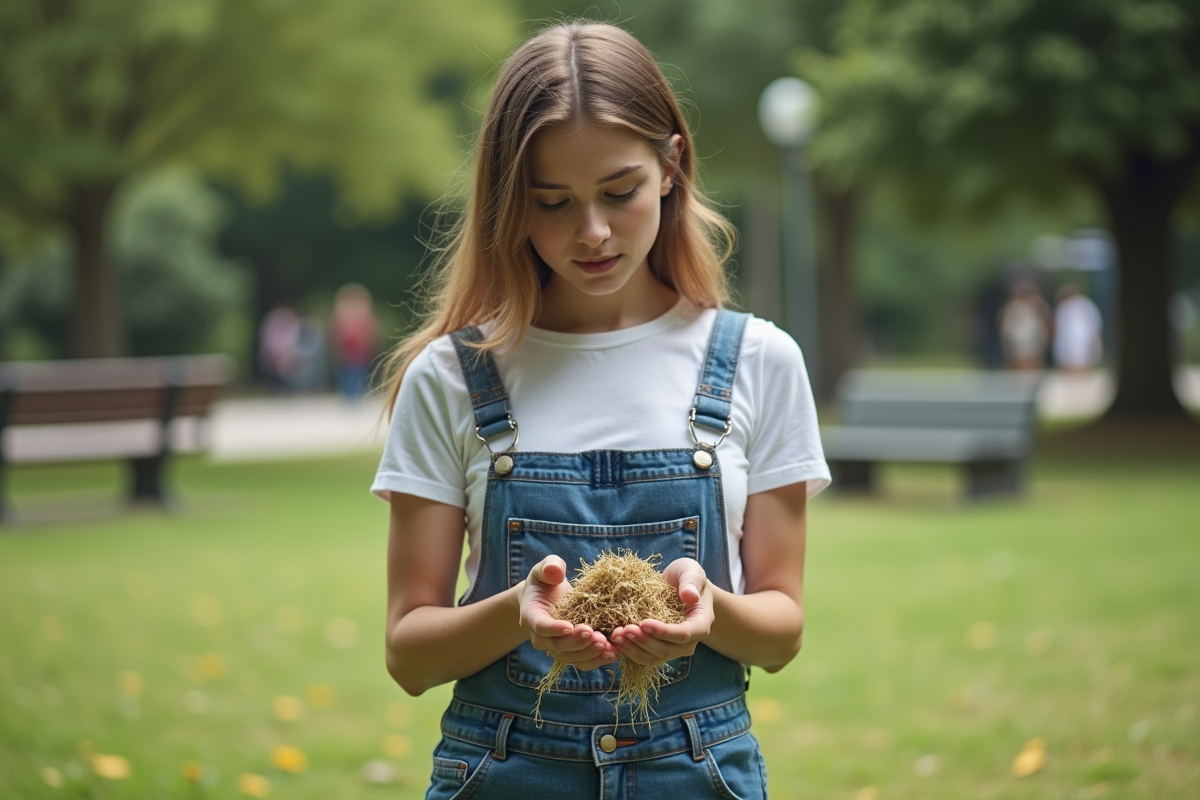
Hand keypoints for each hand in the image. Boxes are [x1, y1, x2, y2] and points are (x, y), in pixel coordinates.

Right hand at [518, 555, 617, 670]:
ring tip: (607, 644)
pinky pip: (582, 662)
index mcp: (531, 616)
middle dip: (577, 642)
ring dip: (589, 653)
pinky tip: (613, 653)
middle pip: (557, 646)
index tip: (569, 626)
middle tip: (596, 636)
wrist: (547, 598)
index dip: (554, 629)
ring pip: (571, 657)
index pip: (541, 626)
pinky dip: (597, 660)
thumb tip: (555, 572)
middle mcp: (542, 637)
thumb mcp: (544, 569)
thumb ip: (548, 567)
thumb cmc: (545, 581)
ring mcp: (557, 646)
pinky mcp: (572, 651)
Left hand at [610, 557, 713, 665]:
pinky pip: (644, 657)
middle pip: (666, 650)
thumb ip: (691, 581)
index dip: (663, 632)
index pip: (683, 634)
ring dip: (633, 649)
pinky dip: (629, 651)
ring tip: (615, 636)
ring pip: (653, 658)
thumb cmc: (686, 577)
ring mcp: (674, 648)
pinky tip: (615, 640)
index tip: (643, 623)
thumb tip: (690, 596)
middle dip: (643, 642)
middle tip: (623, 630)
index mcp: (700, 623)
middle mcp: (689, 642)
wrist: (680, 587)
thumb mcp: (691, 571)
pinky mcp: (658, 649)